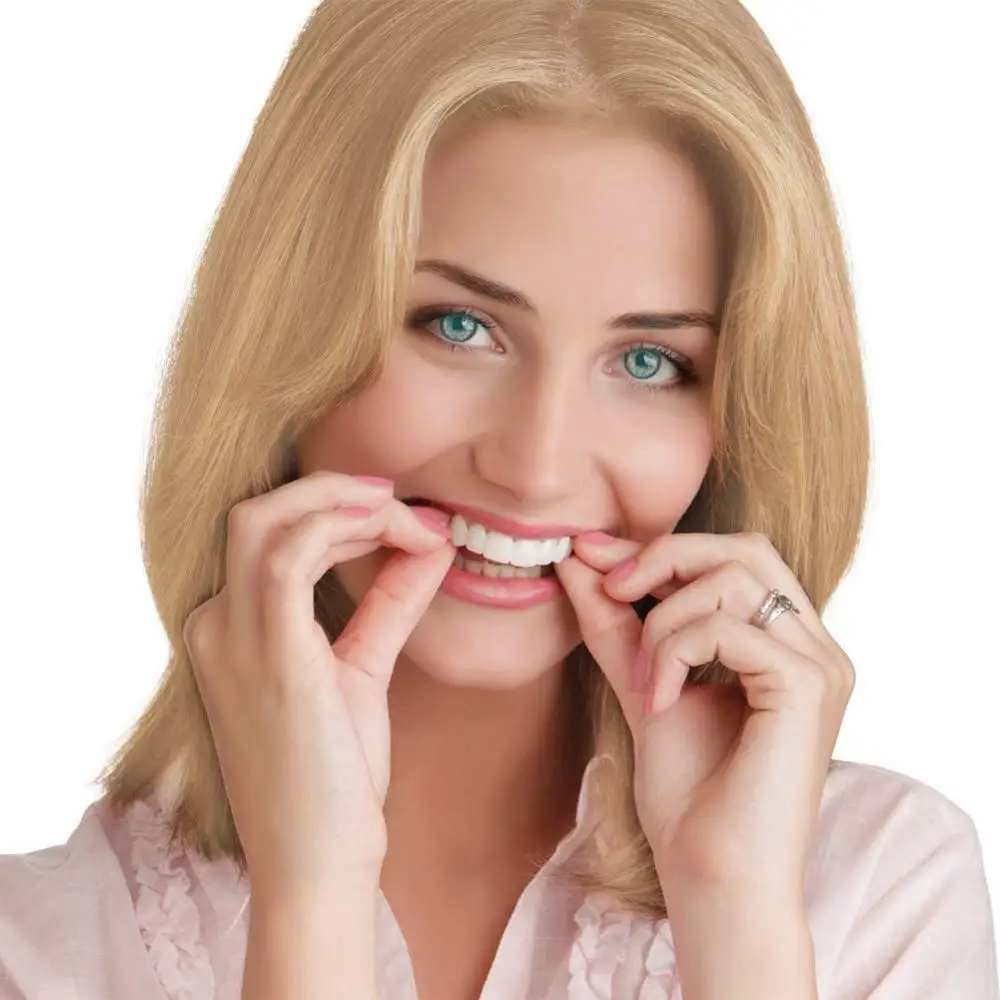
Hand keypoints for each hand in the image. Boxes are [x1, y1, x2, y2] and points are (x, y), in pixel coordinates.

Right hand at [181, 471, 454, 899]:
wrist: (318, 862)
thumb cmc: (334, 777)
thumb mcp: (361, 670)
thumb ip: (387, 603)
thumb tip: (427, 546)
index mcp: (226, 630)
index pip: (268, 535)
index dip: (335, 510)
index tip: (400, 518)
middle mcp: (215, 626)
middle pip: (258, 513)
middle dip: (334, 492)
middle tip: (401, 502)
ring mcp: (231, 638)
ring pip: (268, 520)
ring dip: (346, 505)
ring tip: (409, 519)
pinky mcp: (268, 655)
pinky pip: (289, 556)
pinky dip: (342, 527)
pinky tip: (397, 535)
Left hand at [554, 531, 854, 901]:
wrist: (710, 875)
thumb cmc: (687, 795)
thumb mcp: (643, 682)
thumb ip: (618, 621)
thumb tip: (580, 557)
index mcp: (786, 643)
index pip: (733, 558)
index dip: (662, 550)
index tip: (594, 558)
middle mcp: (814, 646)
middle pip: (745, 548)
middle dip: (666, 557)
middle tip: (612, 589)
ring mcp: (820, 665)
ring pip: (732, 580)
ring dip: (663, 620)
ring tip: (642, 680)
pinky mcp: (808, 688)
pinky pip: (726, 629)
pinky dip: (675, 653)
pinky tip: (659, 702)